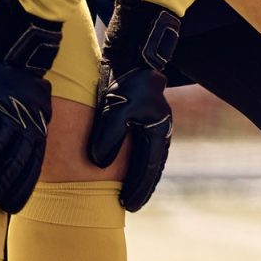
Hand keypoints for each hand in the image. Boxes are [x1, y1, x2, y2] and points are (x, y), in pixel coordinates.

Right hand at [0, 0, 61, 212]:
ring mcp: (6, 110)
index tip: (10, 205)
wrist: (23, 45)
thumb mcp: (39, 106)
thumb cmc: (27, 79)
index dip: (20, 187)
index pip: (31, 164)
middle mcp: (25, 120)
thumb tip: (23, 154)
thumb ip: (31, 130)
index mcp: (40, 124)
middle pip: (10, 162)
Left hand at [86, 0, 180, 210]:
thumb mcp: (113, 108)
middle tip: (130, 205)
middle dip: (142, 185)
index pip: (148, 166)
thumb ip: (108, 137)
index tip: (128, 205)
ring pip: (150, 155)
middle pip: (153, 164)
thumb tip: (100, 164)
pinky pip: (143, 145)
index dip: (138, 187)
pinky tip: (127, 165)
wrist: (131, 55)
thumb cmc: (122, 82)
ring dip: (141, 174)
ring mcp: (154, 121)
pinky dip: (138, 160)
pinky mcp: (144, 115)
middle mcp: (159, 128)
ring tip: (130, 191)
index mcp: (156, 129)